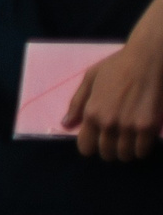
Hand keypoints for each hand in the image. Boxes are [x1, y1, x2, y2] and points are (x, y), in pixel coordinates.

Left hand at [63, 33, 161, 160]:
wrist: (146, 59)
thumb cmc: (116, 66)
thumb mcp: (89, 79)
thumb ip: (77, 103)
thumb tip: (66, 124)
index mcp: (91, 113)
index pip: (86, 147)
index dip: (91, 147)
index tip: (98, 142)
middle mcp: (108, 123)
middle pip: (107, 154)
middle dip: (110, 150)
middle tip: (116, 140)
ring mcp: (129, 126)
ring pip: (125, 155)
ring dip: (127, 151)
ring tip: (130, 141)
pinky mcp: (148, 126)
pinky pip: (143, 150)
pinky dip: (142, 149)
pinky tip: (142, 139)